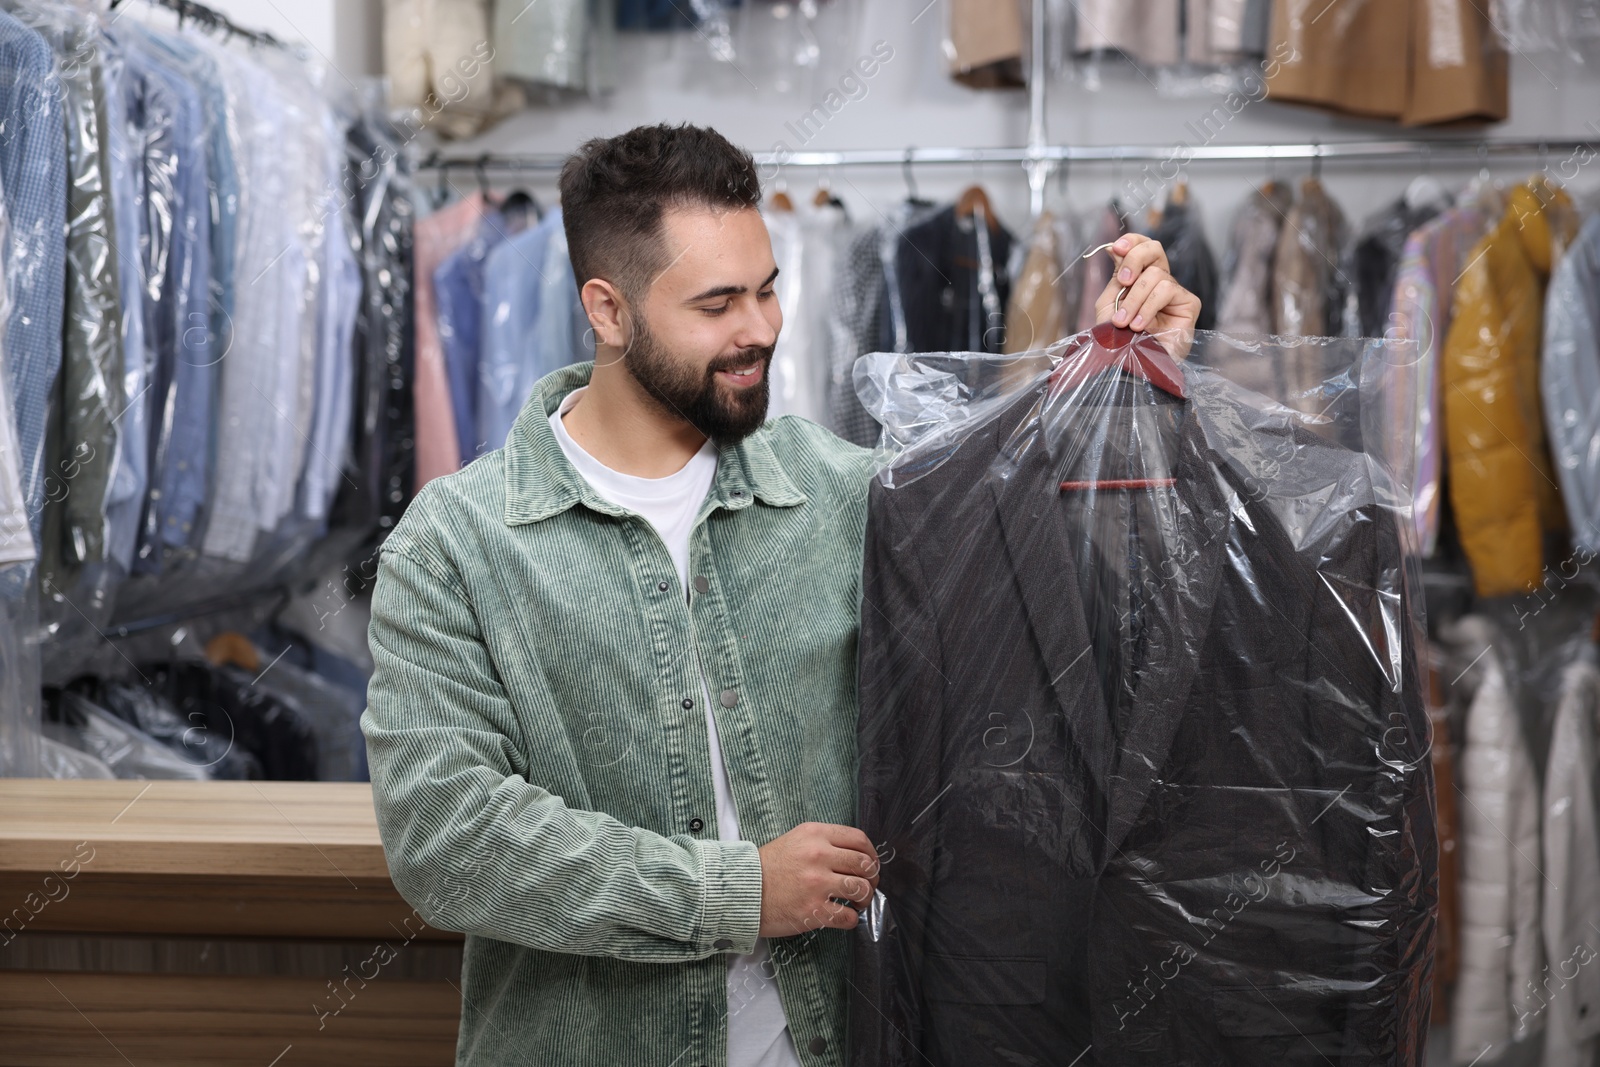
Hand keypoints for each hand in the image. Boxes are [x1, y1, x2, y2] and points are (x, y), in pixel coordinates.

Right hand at [756, 822, 879, 937]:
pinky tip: (843, 917)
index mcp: (815, 834)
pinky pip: (848, 916)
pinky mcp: (813, 910)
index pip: (859, 839)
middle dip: (872, 878)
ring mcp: (817, 884)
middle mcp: (819, 855)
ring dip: (864, 898)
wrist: (740, 891)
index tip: (870, 864)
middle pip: (865, 864)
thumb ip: (822, 842)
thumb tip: (853, 855)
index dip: (871, 854)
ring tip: (856, 903)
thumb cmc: (767, 867)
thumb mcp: (794, 840)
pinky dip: (851, 919)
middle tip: (866, 886)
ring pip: (861, 889)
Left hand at [1094, 234, 1201, 358]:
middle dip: (1134, 259)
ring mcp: (1175, 292)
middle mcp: (1159, 282)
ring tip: (1125, 323)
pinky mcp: (1188, 304)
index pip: (1142, 246)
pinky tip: (1140, 326)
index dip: (1131, 241)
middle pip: (1154, 249)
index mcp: (1140, 278)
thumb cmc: (1118, 341)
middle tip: (1123, 282)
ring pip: (1156, 275)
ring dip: (1135, 300)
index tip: (1115, 248)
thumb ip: (1115, 278)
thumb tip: (1112, 247)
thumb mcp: (1109, 305)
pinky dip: (1148, 307)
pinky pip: (1167, 290)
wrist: (1129, 368)